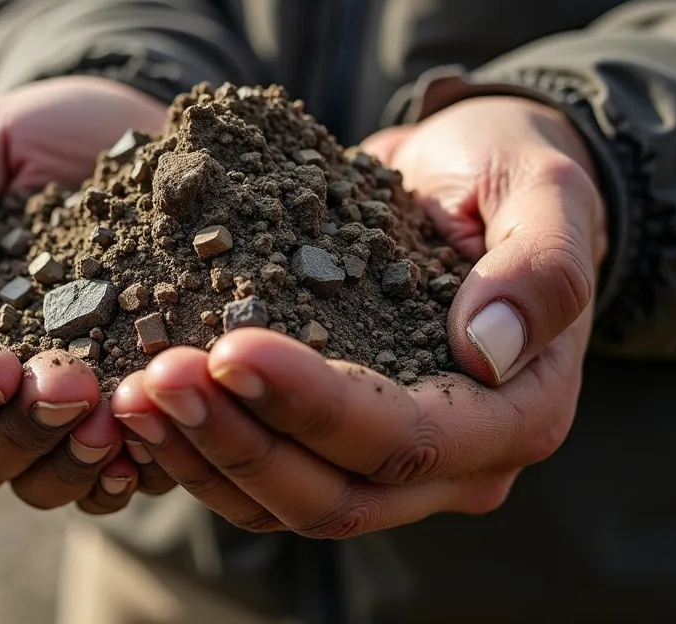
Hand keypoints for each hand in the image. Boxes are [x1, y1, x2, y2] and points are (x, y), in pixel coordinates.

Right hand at [0, 77, 175, 512]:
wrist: (150, 141)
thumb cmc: (48, 139)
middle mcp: (0, 388)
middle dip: (25, 432)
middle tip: (78, 391)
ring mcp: (69, 414)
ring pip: (48, 483)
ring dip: (80, 464)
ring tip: (124, 419)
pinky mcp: (140, 418)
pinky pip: (128, 476)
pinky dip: (143, 469)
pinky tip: (170, 439)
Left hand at [112, 96, 607, 536]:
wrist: (461, 174)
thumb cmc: (510, 173)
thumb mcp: (547, 191)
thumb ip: (542, 267)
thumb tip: (491, 350)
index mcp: (517, 415)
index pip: (407, 440)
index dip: (315, 405)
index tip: (232, 348)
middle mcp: (454, 464)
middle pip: (333, 493)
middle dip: (237, 440)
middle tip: (155, 377)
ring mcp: (387, 465)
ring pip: (283, 502)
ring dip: (201, 453)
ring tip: (128, 392)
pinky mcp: (330, 444)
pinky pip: (257, 475)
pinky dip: (196, 446)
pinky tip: (137, 397)